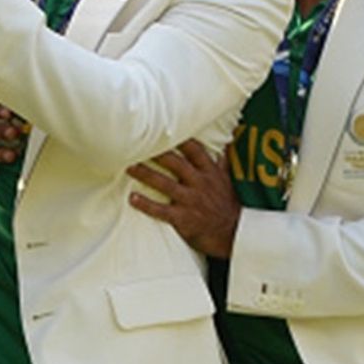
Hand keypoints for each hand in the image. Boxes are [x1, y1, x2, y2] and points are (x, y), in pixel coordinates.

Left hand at [126, 139, 240, 257]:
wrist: (234, 235)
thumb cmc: (227, 205)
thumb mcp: (227, 181)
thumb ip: (222, 163)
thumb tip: (225, 143)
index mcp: (210, 172)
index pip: (194, 149)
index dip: (179, 138)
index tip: (162, 129)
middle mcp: (200, 183)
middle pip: (175, 163)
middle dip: (155, 153)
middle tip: (136, 144)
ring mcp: (191, 201)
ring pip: (164, 183)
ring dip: (145, 174)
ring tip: (128, 167)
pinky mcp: (183, 218)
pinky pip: (161, 210)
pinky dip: (146, 204)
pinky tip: (132, 198)